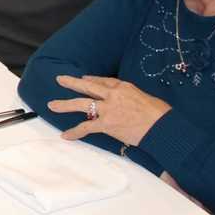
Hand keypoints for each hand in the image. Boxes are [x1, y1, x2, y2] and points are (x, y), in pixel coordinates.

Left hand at [47, 74, 170, 146]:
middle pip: (88, 86)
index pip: (103, 81)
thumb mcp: (144, 96)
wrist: (162, 127)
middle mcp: (112, 95)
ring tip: (52, 105)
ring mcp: (108, 109)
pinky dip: (75, 132)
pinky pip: (86, 128)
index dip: (92, 80)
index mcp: (123, 87)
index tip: (84, 79)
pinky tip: (65, 135)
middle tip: (60, 79)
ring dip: (65, 104)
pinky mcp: (106, 124)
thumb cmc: (159, 114)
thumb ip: (130, 96)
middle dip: (72, 82)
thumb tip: (126, 100)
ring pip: (81, 104)